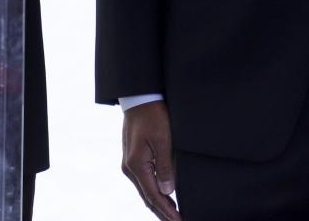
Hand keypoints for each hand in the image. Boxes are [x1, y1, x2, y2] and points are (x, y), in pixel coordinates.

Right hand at [122, 101, 179, 220]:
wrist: (139, 99)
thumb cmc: (153, 115)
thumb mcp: (163, 140)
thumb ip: (166, 166)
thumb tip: (168, 191)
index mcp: (136, 165)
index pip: (153, 196)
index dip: (167, 211)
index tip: (179, 220)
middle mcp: (129, 168)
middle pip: (147, 197)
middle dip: (162, 212)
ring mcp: (129, 164)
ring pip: (145, 191)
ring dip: (158, 204)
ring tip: (173, 214)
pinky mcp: (133, 159)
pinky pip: (144, 181)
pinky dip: (153, 192)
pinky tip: (163, 195)